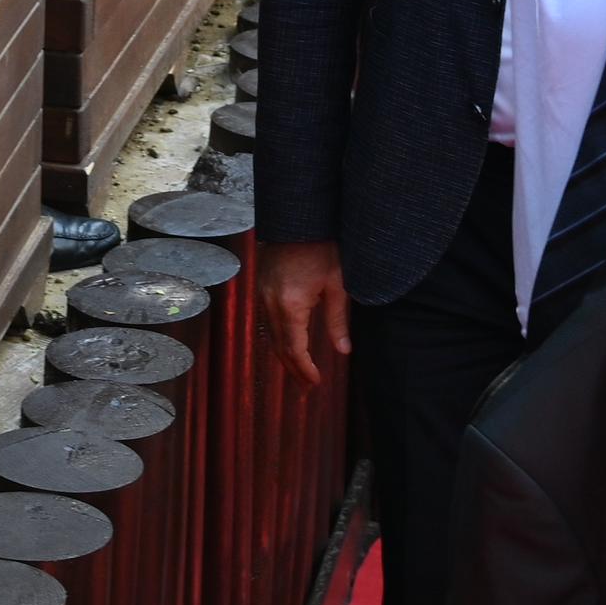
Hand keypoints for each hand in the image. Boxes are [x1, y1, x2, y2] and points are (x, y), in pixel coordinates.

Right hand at [260, 242, 351, 385]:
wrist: (300, 216)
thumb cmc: (323, 246)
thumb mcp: (338, 285)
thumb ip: (338, 321)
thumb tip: (343, 351)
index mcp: (290, 305)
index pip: (294, 349)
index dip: (304, 370)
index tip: (315, 384)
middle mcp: (270, 302)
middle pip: (279, 346)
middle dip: (293, 369)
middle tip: (306, 388)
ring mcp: (262, 293)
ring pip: (271, 334)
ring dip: (285, 354)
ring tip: (299, 371)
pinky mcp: (262, 285)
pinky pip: (268, 319)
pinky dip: (279, 336)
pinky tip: (289, 342)